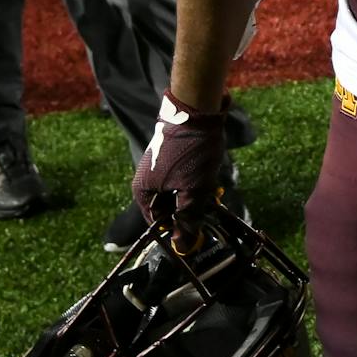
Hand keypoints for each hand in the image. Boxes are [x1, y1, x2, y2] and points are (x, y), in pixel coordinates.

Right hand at [131, 92, 230, 250]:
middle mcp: (147, 180)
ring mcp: (160, 166)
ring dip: (197, 195)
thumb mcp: (193, 191)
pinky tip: (212, 178)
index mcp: (143, 191)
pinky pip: (184, 177)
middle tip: (209, 209)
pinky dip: (198, 181)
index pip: (157, 223)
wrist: (197, 109)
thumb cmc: (191, 153)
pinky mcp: (174, 156)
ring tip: (213, 192)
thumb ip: (188, 219)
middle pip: (169, 207)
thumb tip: (183, 247)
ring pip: (179, 191)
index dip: (176, 232)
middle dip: (190, 210)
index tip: (196, 236)